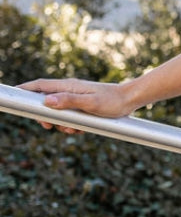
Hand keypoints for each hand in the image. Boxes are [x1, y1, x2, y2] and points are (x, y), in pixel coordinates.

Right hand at [17, 78, 134, 131]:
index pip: (40, 86)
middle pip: (46, 101)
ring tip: (73, 130)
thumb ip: (69, 101)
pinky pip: (70, 116)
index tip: (13, 96)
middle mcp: (69, 90)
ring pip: (58, 111)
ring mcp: (76, 98)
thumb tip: (46, 101)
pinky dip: (72, 124)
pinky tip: (81, 129)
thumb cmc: (113, 101)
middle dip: (44, 116)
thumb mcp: (90, 103)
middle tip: (49, 126)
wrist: (131, 100)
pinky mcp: (83, 105)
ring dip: (61, 123)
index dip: (25, 90)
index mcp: (68, 86)